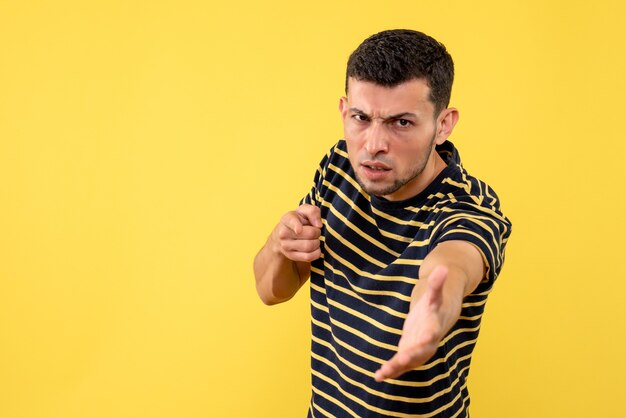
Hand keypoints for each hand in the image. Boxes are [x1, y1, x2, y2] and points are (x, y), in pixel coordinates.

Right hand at [272, 204, 322, 262]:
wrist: (284, 234)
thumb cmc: (298, 220)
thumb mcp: (304, 211)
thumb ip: (313, 212)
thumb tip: (318, 225)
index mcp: (287, 219)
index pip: (291, 222)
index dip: (296, 226)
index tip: (299, 230)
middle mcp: (283, 233)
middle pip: (310, 234)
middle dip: (317, 232)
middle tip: (315, 231)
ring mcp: (286, 246)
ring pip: (309, 247)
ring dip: (317, 243)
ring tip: (314, 239)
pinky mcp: (291, 256)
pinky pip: (308, 257)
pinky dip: (316, 253)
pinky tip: (314, 248)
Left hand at [374, 266, 452, 381]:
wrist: (440, 317)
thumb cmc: (435, 304)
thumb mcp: (435, 294)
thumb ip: (437, 283)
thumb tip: (443, 267)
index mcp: (434, 327)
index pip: (431, 333)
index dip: (427, 337)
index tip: (422, 341)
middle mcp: (428, 342)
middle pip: (420, 352)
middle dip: (409, 357)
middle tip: (398, 361)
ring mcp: (420, 350)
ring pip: (409, 361)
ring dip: (396, 368)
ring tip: (381, 373)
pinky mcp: (411, 354)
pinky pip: (402, 364)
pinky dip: (391, 370)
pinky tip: (378, 376)